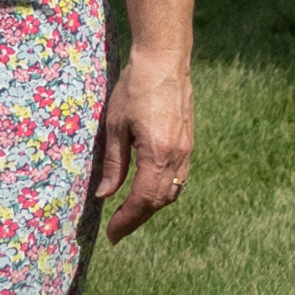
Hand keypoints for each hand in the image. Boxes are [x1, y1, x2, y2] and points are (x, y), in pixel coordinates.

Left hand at [91, 49, 195, 240]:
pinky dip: (163, 191)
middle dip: (137, 219)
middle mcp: (177, 155)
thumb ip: (113, 163)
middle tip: (116, 230)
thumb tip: (105, 195)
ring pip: (172, 191)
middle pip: (160, 201)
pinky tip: (148, 190)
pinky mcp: (188, 141)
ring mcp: (187, 148)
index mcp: (158, 153)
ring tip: (130, 213)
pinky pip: (179, 177)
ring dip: (152, 207)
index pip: (143, 199)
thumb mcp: (116, 125)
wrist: (164, 60)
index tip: (111, 234)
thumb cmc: (135, 88)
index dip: (126, 220)